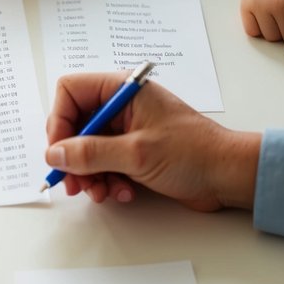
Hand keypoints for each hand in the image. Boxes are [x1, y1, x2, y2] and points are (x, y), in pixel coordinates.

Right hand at [46, 72, 260, 212]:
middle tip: (74, 184)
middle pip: (75, 123)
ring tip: (102, 193)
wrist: (228, 176)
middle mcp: (121, 105)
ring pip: (88, 148)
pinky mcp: (134, 151)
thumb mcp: (136, 154)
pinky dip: (107, 180)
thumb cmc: (193, 153)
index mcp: (122, 90)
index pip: (71, 91)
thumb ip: (91, 153)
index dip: (60, 121)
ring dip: (90, 173)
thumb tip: (55, 155)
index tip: (59, 153)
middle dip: (73, 156)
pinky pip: (105, 163)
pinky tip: (122, 193)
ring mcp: (128, 129)